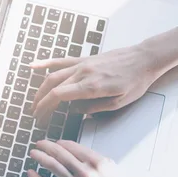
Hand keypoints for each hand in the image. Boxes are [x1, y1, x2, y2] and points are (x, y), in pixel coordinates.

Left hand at [26, 140, 163, 176]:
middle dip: (47, 146)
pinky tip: (31, 173)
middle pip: (60, 153)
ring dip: (40, 157)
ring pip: (53, 167)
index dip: (61, 142)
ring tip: (33, 153)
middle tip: (39, 143)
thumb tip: (80, 154)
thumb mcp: (113, 170)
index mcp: (98, 162)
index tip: (56, 142)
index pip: (73, 146)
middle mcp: (86, 172)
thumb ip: (97, 160)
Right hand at [29, 45, 163, 122]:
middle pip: (52, 86)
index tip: (40, 118)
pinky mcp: (86, 59)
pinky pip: (62, 60)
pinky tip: (33, 65)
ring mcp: (83, 64)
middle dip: (40, 101)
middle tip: (35, 114)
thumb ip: (94, 108)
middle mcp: (84, 72)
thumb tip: (74, 111)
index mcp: (91, 86)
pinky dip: (46, 63)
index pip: (58, 96)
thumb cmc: (135, 82)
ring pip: (54, 74)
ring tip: (34, 101)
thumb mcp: (119, 103)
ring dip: (41, 88)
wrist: (144, 59)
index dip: (46, 108)